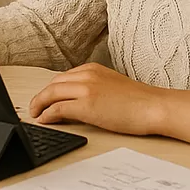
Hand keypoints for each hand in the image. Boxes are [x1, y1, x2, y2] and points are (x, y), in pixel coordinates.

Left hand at [28, 63, 165, 135]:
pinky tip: (44, 120)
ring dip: (40, 104)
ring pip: (51, 94)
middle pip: (53, 84)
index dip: (50, 89)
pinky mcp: (86, 105)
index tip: (44, 97)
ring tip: (35, 114)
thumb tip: (79, 99)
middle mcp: (86, 75)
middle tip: (34, 107)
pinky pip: (58, 108)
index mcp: (92, 69)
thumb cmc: (139, 101)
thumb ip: (94, 86)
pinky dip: (48, 114)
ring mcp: (85, 89)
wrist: (154, 106)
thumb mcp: (111, 85)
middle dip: (41, 96)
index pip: (63, 78)